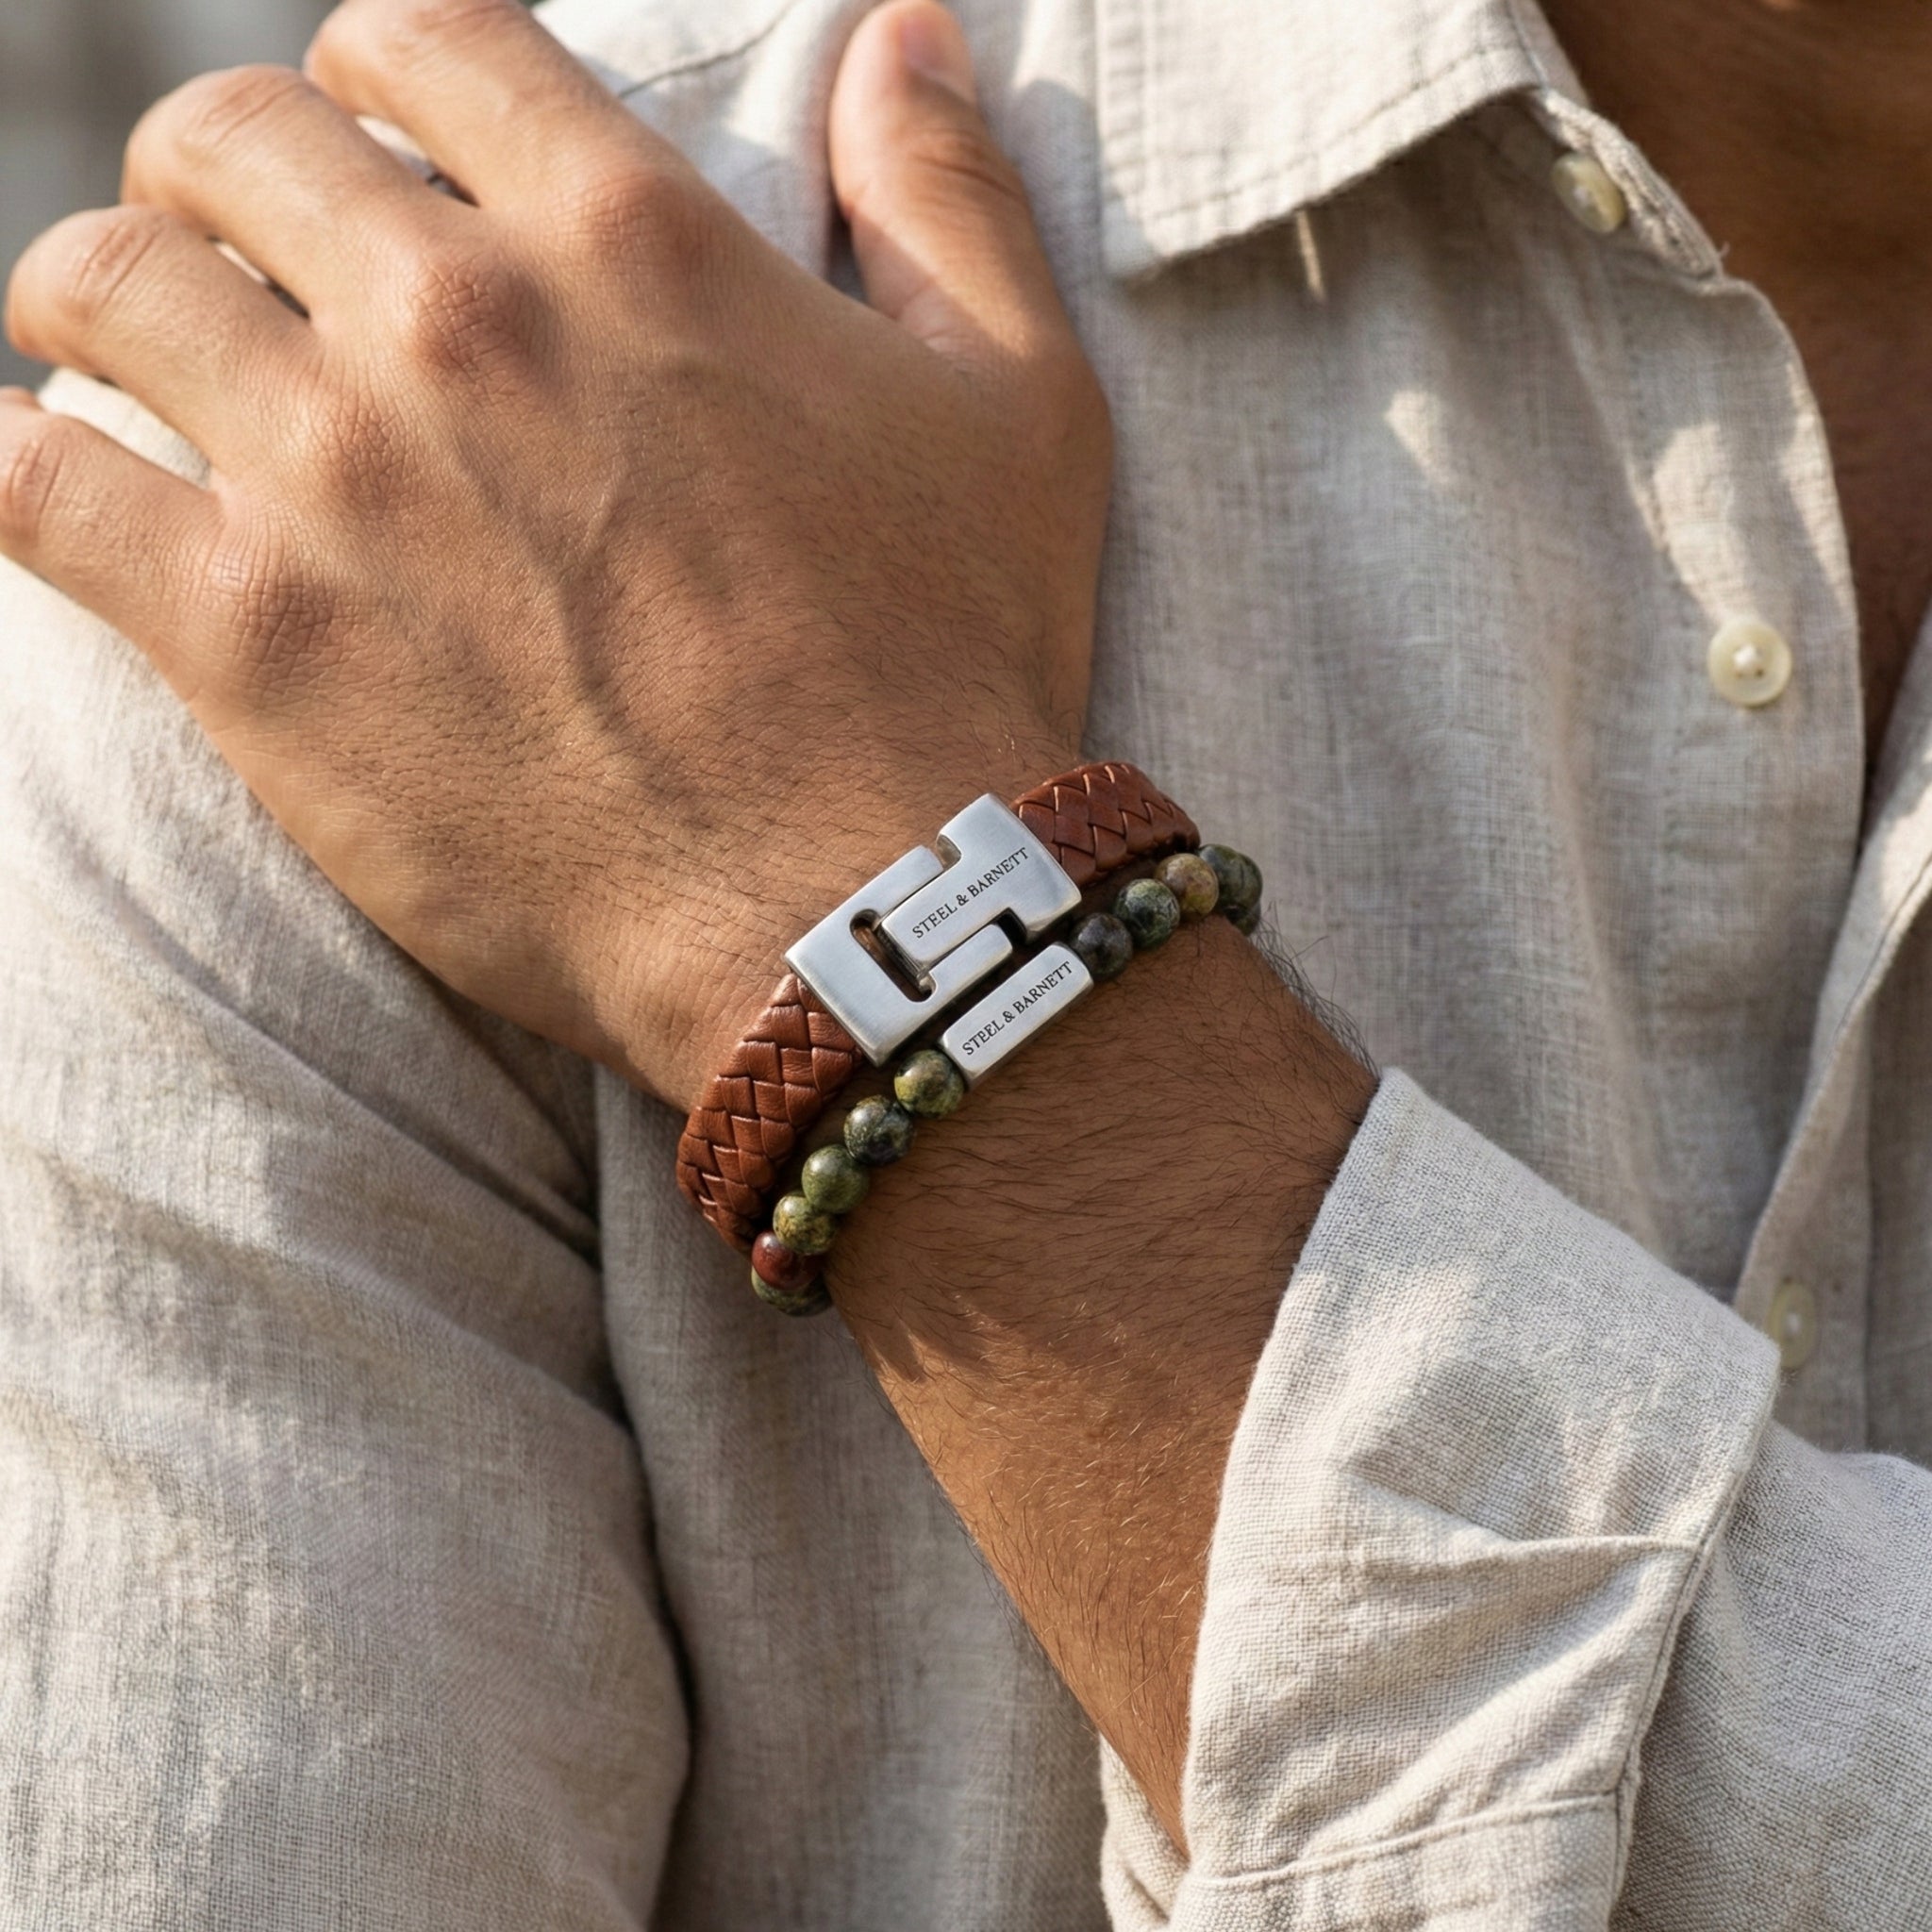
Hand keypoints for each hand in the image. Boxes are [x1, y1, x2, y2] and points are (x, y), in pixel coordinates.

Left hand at [0, 0, 1108, 1105]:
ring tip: (122, 359)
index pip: (419, 38)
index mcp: (626, 231)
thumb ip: (948, 200)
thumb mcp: (1017, 410)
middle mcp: (459, 317)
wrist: (864, 914)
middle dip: (224, 180)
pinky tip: (47, 475)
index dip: (378, 72)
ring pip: (101, 283)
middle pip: (230, 141)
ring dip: (98, 297)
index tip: (376, 140)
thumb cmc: (952, 669)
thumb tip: (907, 32)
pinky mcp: (250, 639)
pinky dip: (15, 462)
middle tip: (243, 261)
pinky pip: (32, 486)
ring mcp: (336, 475)